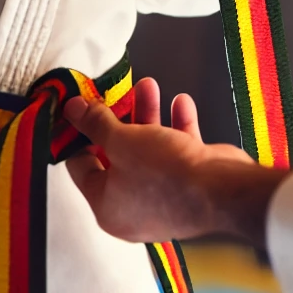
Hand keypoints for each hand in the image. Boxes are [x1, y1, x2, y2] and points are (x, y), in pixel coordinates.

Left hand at [64, 78, 280, 247]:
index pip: (82, 167)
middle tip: (117, 92)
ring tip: (149, 84)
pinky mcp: (189, 187)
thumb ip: (95, 123)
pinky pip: (176, 153)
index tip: (81, 109)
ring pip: (148, 149)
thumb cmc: (162, 173)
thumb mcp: (120, 141)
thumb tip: (71, 109)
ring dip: (149, 115)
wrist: (221, 192)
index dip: (79, 135)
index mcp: (107, 207)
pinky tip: (181, 102)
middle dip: (121, 117)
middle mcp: (132, 208)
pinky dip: (177, 128)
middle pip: (117, 155)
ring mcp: (163, 198)